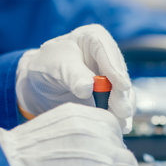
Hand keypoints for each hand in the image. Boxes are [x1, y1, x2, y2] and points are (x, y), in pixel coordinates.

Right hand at [0, 103, 157, 165]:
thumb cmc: (24, 149)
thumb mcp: (56, 123)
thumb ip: (79, 128)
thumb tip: (94, 140)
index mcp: (86, 114)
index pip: (113, 127)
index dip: (110, 143)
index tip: (106, 152)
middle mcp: (97, 131)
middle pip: (121, 147)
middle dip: (115, 160)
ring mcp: (101, 154)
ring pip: (127, 164)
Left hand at [16, 24, 134, 132]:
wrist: (40, 86)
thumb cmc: (46, 67)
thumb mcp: (54, 65)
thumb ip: (72, 74)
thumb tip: (88, 88)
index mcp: (94, 38)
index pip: (107, 50)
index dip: (115, 69)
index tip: (122, 86)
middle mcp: (108, 56)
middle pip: (120, 73)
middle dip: (122, 94)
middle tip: (123, 111)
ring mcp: (112, 76)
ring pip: (124, 92)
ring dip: (123, 108)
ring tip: (121, 124)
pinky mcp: (113, 95)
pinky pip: (120, 105)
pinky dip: (119, 117)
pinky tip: (120, 127)